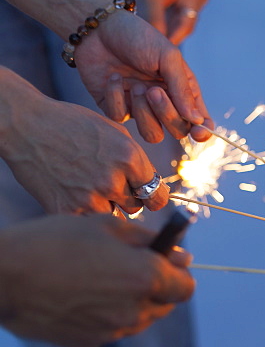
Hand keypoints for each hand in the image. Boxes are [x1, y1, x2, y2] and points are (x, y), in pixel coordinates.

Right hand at [0, 77, 168, 213]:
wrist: (26, 126)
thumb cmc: (71, 125)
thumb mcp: (114, 133)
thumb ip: (136, 161)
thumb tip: (151, 185)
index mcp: (129, 159)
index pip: (157, 196)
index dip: (153, 196)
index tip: (148, 196)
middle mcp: (113, 181)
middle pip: (136, 208)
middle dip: (127, 198)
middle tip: (108, 184)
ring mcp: (89, 198)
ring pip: (113, 216)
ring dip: (106, 206)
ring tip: (89, 185)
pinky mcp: (66, 209)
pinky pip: (88, 221)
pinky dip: (84, 212)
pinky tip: (74, 192)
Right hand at [0, 214, 194, 346]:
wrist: (3, 276)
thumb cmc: (54, 242)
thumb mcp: (106, 227)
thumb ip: (150, 241)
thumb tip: (182, 254)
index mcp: (146, 277)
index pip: (185, 287)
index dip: (178, 274)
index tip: (166, 264)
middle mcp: (135, 309)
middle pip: (165, 305)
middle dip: (157, 288)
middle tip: (131, 268)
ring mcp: (112, 330)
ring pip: (140, 319)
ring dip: (134, 302)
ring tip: (101, 280)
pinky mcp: (90, 342)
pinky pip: (112, 328)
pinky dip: (107, 315)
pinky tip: (82, 296)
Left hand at [74, 9, 213, 143]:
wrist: (99, 27)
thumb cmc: (139, 37)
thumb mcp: (167, 57)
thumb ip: (183, 89)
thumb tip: (197, 120)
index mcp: (182, 90)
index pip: (199, 121)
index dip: (202, 132)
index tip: (198, 132)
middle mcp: (164, 103)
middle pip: (177, 131)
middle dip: (167, 115)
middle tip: (154, 90)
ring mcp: (139, 107)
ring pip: (151, 134)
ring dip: (144, 113)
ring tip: (135, 85)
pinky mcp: (115, 106)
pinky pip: (120, 117)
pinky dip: (116, 97)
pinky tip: (114, 77)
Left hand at [136, 0, 208, 44]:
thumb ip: (156, 20)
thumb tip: (160, 44)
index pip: (187, 24)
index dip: (174, 38)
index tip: (161, 52)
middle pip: (187, 26)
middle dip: (173, 35)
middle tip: (156, 51)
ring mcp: (199, 0)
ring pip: (185, 23)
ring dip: (171, 29)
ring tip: (155, 40)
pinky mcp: (193, 1)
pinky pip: (183, 18)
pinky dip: (172, 22)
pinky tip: (159, 26)